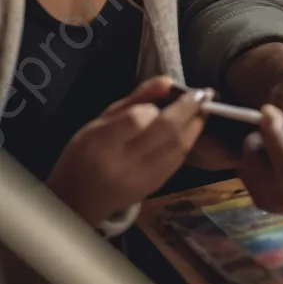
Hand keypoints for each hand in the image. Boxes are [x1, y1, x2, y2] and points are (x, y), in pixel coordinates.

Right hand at [47, 76, 210, 227]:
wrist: (77, 202)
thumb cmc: (84, 155)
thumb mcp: (100, 121)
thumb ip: (135, 99)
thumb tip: (168, 81)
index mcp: (101, 143)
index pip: (137, 119)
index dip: (155, 105)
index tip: (169, 93)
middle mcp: (123, 163)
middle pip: (166, 132)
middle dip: (190, 109)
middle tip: (204, 93)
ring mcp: (142, 178)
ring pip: (179, 147)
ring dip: (196, 124)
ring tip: (202, 107)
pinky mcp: (155, 187)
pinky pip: (179, 160)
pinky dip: (189, 141)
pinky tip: (191, 128)